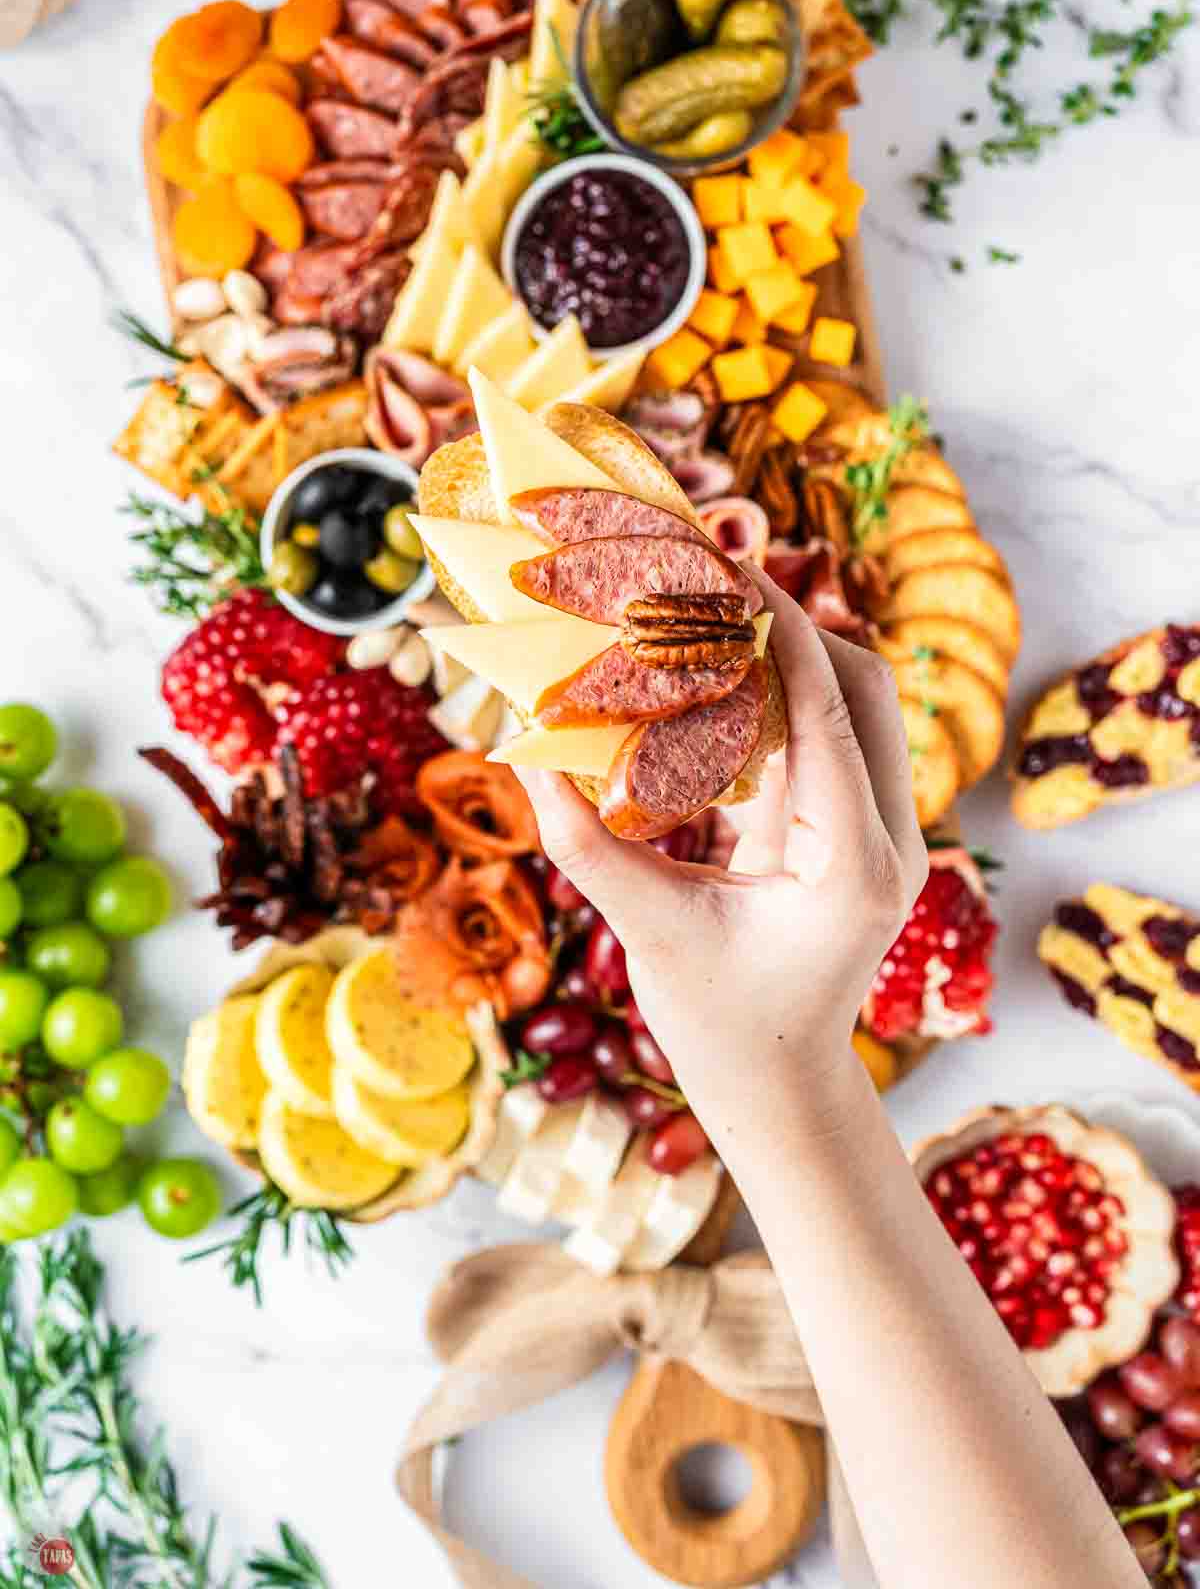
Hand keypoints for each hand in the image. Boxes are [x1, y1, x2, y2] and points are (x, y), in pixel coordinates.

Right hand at [514, 566, 928, 1138]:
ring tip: (715, 620)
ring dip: (795, 660)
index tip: (728, 572)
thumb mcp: (650, 931)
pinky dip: (786, 703)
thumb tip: (522, 756)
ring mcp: (885, 837)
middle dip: (796, 628)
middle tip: (713, 587)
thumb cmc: (720, 1025)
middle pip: (865, 690)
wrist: (781, 1086)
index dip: (781, 630)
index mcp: (852, 864)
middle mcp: (889, 841)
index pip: (827, 712)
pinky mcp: (861, 836)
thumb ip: (587, 845)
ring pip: (858, 709)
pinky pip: (834, 742)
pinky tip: (721, 681)